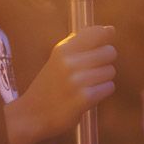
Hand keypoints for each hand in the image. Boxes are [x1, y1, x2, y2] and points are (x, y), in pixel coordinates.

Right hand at [5, 25, 115, 143]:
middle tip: (93, 69)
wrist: (32, 114)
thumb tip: (109, 29)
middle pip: (109, 52)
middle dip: (106, 61)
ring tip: (88, 84)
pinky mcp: (85, 98)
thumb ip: (79, 43)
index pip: (96, 33)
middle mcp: (70, 62)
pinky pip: (109, 87)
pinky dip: (102, 92)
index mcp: (63, 49)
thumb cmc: (49, 85)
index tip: (107, 39)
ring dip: (104, 78)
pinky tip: (89, 95)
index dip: (106, 35)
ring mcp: (77, 80)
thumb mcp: (58, 59)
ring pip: (111, 71)